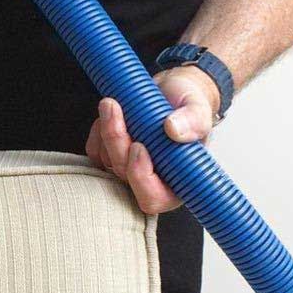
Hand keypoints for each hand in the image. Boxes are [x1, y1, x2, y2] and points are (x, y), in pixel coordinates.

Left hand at [85, 66, 220, 213]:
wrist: (171, 94)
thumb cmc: (187, 107)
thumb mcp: (198, 109)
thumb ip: (193, 121)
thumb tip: (173, 129)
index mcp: (176, 184)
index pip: (153, 199)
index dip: (141, 177)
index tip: (138, 146)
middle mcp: (149, 184)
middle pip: (124, 175)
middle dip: (116, 141)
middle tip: (114, 108)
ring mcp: (126, 173)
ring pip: (106, 162)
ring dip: (107, 131)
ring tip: (117, 104)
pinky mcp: (108, 160)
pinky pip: (94, 152)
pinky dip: (98, 131)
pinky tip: (112, 114)